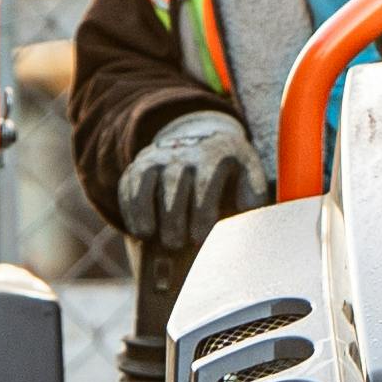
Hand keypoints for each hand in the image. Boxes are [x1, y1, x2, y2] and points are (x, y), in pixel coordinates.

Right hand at [112, 109, 264, 251]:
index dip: (200, 212)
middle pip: (173, 183)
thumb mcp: (248, 172)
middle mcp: (184, 151)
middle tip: (174, 244)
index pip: (205, 182)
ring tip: (147, 236)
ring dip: (144, 209)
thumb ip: (252, 194)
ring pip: (146, 178)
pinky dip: (130, 206)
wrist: (203, 138)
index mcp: (216, 154)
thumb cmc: (229, 169)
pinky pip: (129, 182)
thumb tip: (246, 218)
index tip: (199, 238)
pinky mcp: (140, 163)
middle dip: (172, 216)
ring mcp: (159, 155)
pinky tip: (138, 230)